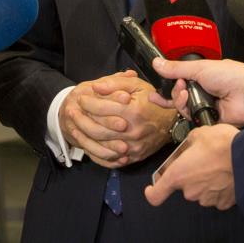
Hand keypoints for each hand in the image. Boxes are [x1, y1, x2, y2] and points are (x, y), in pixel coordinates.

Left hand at [59, 70, 174, 168]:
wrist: (172, 122)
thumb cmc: (154, 101)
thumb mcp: (137, 85)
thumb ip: (115, 83)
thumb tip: (96, 87)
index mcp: (134, 112)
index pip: (102, 108)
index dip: (88, 102)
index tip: (80, 98)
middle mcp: (133, 132)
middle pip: (98, 129)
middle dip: (80, 119)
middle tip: (71, 111)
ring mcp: (133, 148)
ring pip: (101, 147)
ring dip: (84, 137)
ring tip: (73, 127)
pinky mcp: (133, 158)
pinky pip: (110, 160)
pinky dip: (96, 154)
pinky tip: (87, 145)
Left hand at [144, 123, 238, 209]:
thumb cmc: (222, 144)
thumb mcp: (199, 134)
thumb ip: (189, 143)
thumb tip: (191, 145)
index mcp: (178, 175)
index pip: (156, 195)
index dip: (153, 192)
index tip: (152, 188)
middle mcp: (190, 191)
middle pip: (184, 186)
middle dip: (190, 174)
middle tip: (202, 160)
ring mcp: (207, 199)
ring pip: (201, 190)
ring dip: (206, 181)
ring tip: (218, 165)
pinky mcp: (224, 203)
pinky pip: (217, 195)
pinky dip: (219, 188)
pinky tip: (227, 174)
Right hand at [148, 58, 243, 126]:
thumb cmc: (232, 76)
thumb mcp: (199, 67)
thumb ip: (176, 68)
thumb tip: (158, 63)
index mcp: (205, 75)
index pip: (181, 80)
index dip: (168, 84)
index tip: (157, 88)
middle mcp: (205, 90)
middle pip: (179, 95)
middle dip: (173, 93)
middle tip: (171, 91)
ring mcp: (206, 105)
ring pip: (183, 106)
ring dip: (179, 99)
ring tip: (185, 93)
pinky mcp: (208, 118)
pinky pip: (190, 117)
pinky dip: (187, 110)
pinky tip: (189, 103)